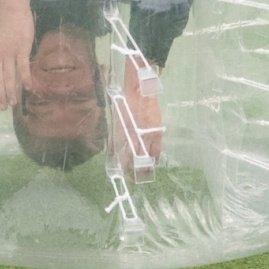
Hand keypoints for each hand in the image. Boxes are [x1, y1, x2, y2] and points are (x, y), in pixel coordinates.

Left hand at [0, 0, 34, 108]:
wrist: (13, 9)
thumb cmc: (5, 23)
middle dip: (0, 94)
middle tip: (3, 107)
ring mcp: (10, 53)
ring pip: (9, 76)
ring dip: (11, 91)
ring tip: (13, 102)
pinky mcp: (22, 50)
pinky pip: (22, 67)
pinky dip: (25, 78)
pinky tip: (27, 88)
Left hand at [111, 56, 164, 170]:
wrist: (141, 91)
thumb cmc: (125, 103)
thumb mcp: (116, 119)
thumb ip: (115, 135)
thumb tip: (111, 150)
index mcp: (123, 129)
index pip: (120, 150)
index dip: (119, 161)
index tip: (117, 169)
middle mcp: (135, 134)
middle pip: (132, 157)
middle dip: (130, 168)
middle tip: (128, 177)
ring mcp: (147, 134)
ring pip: (145, 156)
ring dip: (142, 167)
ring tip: (140, 175)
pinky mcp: (156, 132)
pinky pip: (156, 150)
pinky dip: (154, 158)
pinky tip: (152, 164)